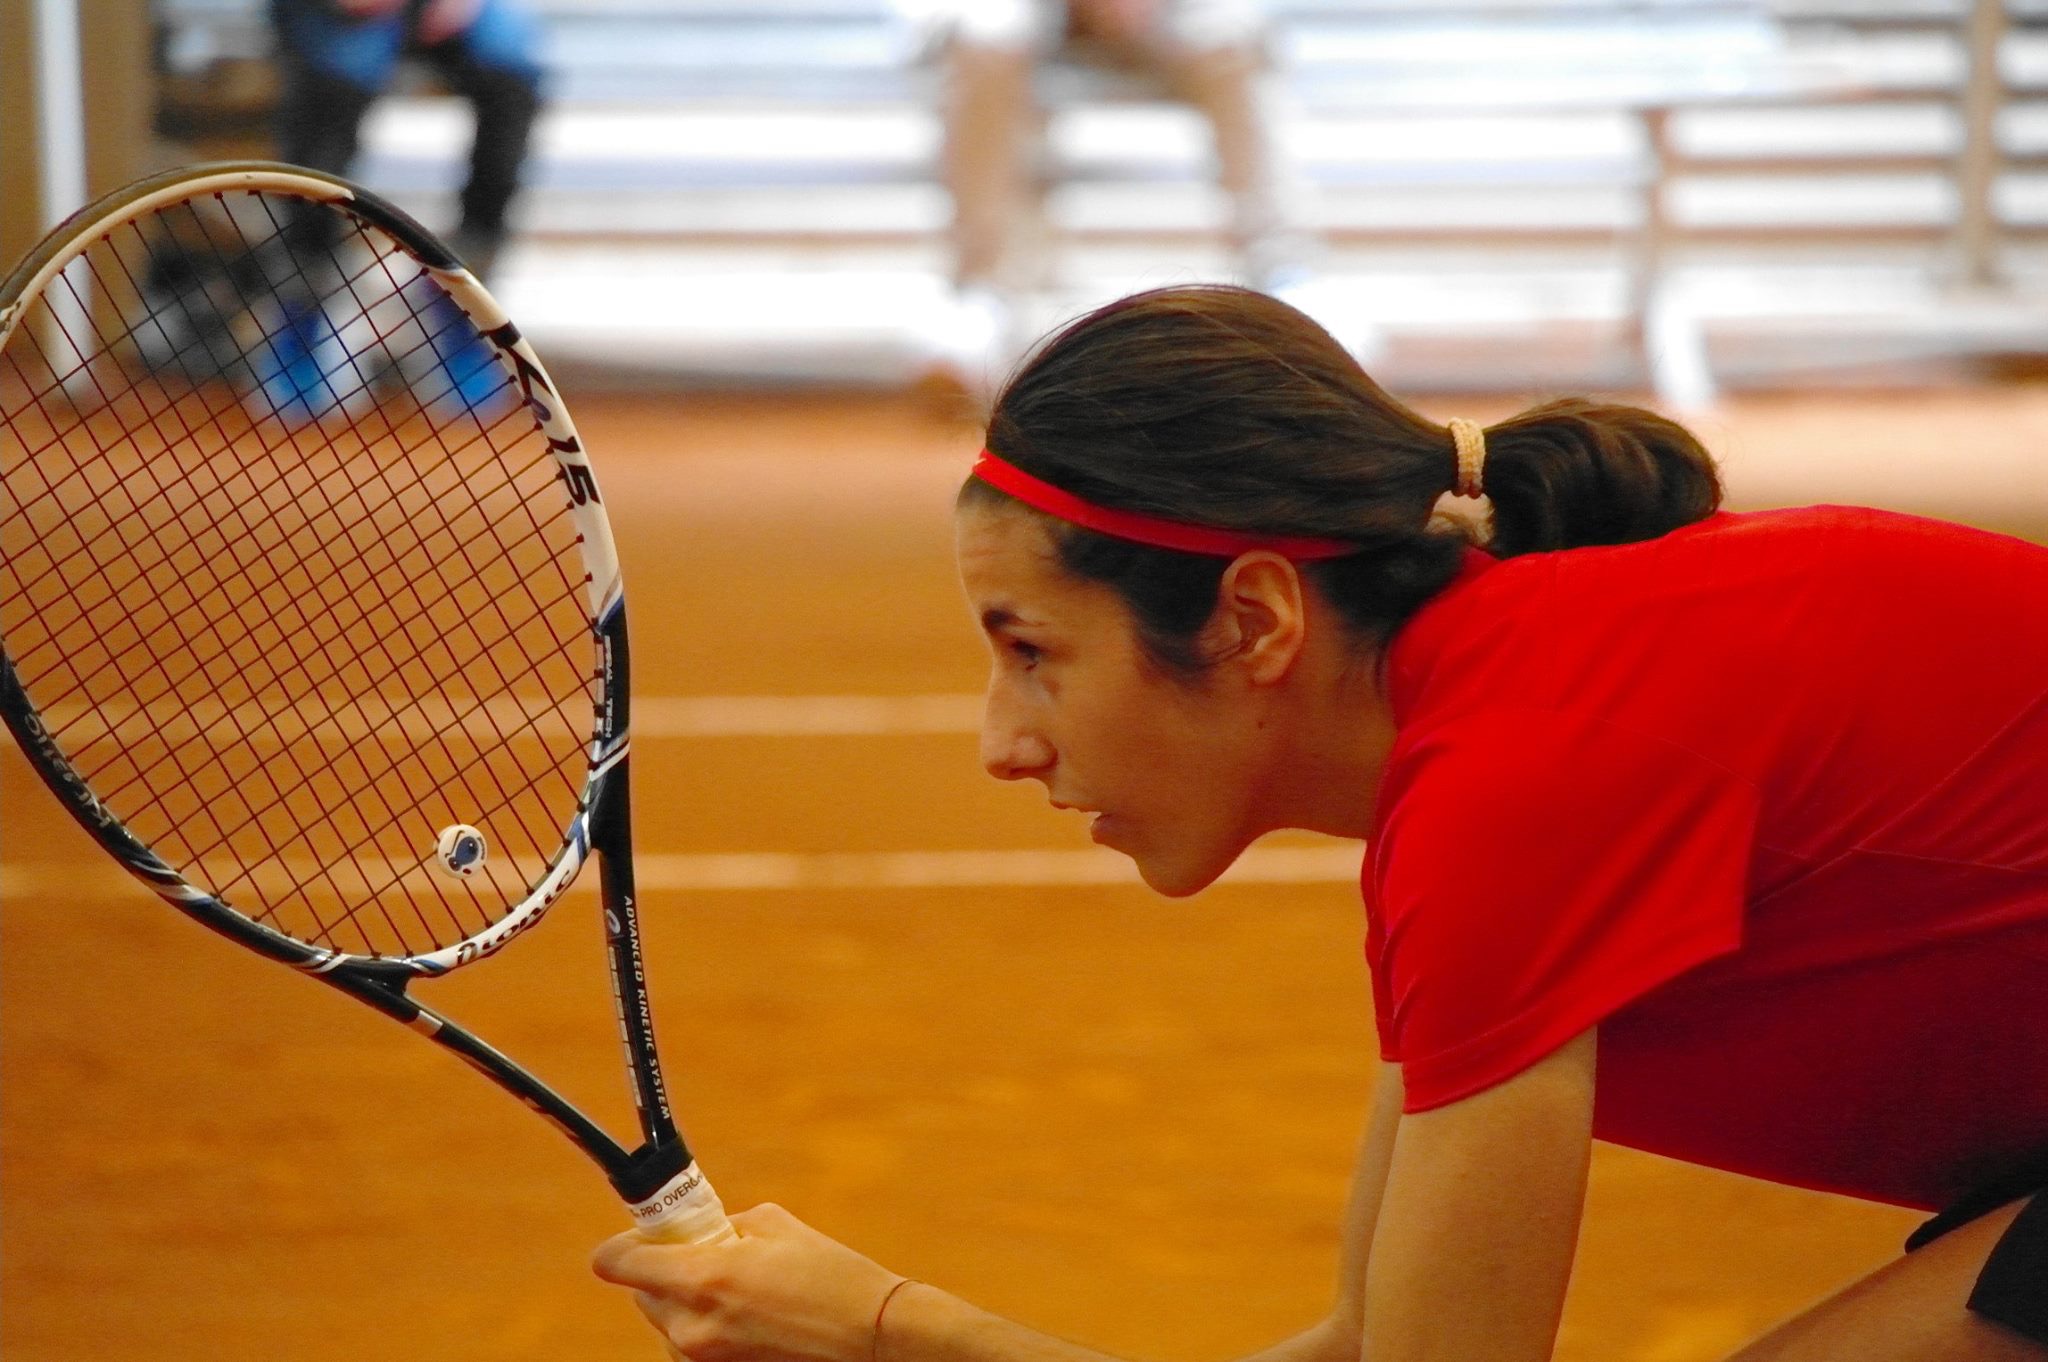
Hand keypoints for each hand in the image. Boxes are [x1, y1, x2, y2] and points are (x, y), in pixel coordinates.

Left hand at [592, 1203, 906, 1361]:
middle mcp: (691, 1326)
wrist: (874, 1339)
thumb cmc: (832, 1277)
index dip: (621, 1245)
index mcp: (701, 1277)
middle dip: (665, 1272)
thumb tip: (702, 1229)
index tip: (640, 1237)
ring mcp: (703, 1361)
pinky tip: (749, 1320)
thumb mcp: (776, 1226)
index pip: (617, 1263)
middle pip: (642, 1294)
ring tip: (739, 1294)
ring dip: (687, 1304)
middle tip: (706, 1257)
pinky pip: (692, 1349)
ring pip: (667, 1324)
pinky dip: (708, 1331)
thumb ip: (725, 1224)